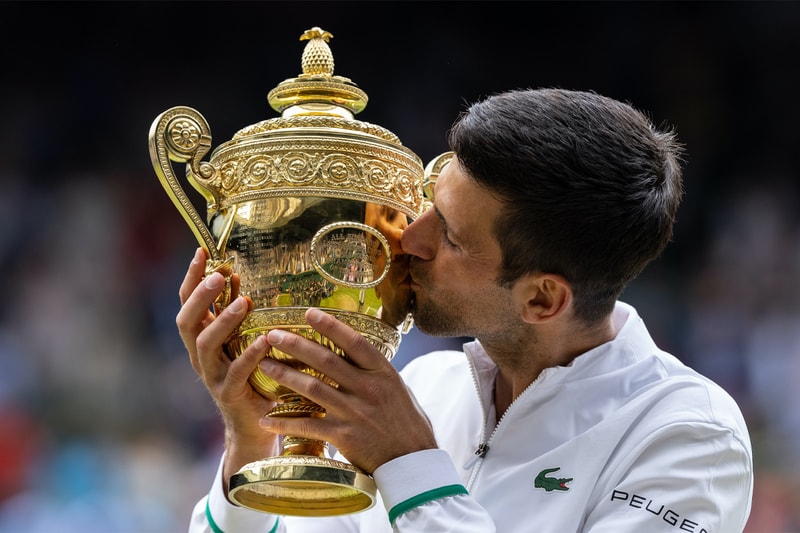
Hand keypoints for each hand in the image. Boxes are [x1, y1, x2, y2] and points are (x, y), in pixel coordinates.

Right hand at [176, 248, 279, 487]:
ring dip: (223, 321)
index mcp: (199, 338)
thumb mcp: (239, 340)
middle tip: (219, 275)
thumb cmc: (250, 375)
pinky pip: (236, 373)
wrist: (254, 425)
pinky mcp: (229, 394)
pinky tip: (265, 340)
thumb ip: (235, 311)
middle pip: (187, 322)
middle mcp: (199, 356)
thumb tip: (236, 274)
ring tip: (244, 302)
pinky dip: (250, 355)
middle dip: (200, 296)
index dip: (191, 277)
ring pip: (206, 346)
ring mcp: (211, 376)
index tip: (202, 251)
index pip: (187, 303)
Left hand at [258, 307, 437, 473]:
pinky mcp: (343, 436)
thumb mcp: (397, 387)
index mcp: (383, 373)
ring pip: (312, 388)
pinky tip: (267, 418)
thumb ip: (374, 370)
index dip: (330, 325)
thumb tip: (353, 348)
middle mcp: (368, 388)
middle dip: (296, 345)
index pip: (354, 342)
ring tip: (265, 366)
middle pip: (326, 360)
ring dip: (285, 376)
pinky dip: (285, 422)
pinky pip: (308, 425)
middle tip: (273, 335)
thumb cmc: (406, 422)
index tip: (309, 313)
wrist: (413, 461)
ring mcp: (354, 412)